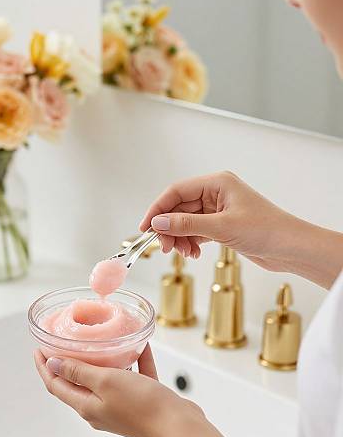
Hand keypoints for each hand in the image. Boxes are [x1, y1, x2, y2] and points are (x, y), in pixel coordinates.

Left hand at [33, 344, 203, 436]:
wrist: (179, 426)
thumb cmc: (142, 406)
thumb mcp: (104, 381)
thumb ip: (78, 372)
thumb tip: (52, 364)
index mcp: (87, 406)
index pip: (56, 385)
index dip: (44, 367)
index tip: (38, 349)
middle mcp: (100, 409)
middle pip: (77, 383)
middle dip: (67, 362)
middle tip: (62, 342)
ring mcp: (120, 406)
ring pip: (104, 379)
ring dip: (101, 361)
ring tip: (99, 341)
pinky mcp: (140, 402)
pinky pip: (133, 376)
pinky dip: (132, 362)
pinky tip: (140, 346)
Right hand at [139, 171, 342, 287]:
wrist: (292, 248)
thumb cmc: (266, 230)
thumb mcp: (221, 228)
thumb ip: (186, 225)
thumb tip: (157, 223)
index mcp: (217, 183)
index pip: (176, 191)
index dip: (157, 209)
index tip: (145, 227)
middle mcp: (215, 193)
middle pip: (178, 208)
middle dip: (169, 228)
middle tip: (165, 247)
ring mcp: (218, 209)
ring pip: (185, 221)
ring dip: (180, 238)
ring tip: (184, 253)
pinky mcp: (221, 224)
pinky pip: (196, 230)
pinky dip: (191, 242)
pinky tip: (194, 253)